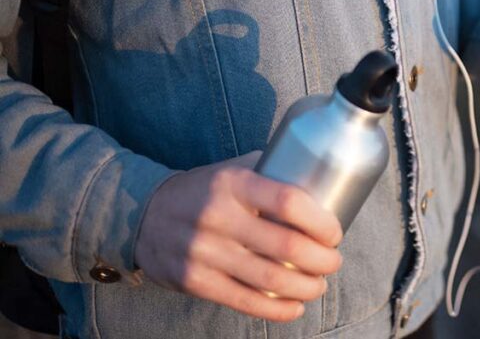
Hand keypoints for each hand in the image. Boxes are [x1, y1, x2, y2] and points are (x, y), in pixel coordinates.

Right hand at [135, 152, 342, 321]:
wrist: (143, 214)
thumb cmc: (205, 191)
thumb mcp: (232, 170)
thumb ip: (270, 172)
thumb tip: (320, 180)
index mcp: (233, 184)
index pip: (289, 202)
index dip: (321, 222)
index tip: (334, 233)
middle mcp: (218, 216)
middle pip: (287, 246)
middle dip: (322, 260)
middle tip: (333, 261)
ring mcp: (204, 252)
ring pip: (270, 280)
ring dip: (306, 287)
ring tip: (319, 284)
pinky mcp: (194, 281)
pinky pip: (245, 301)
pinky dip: (278, 310)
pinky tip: (295, 307)